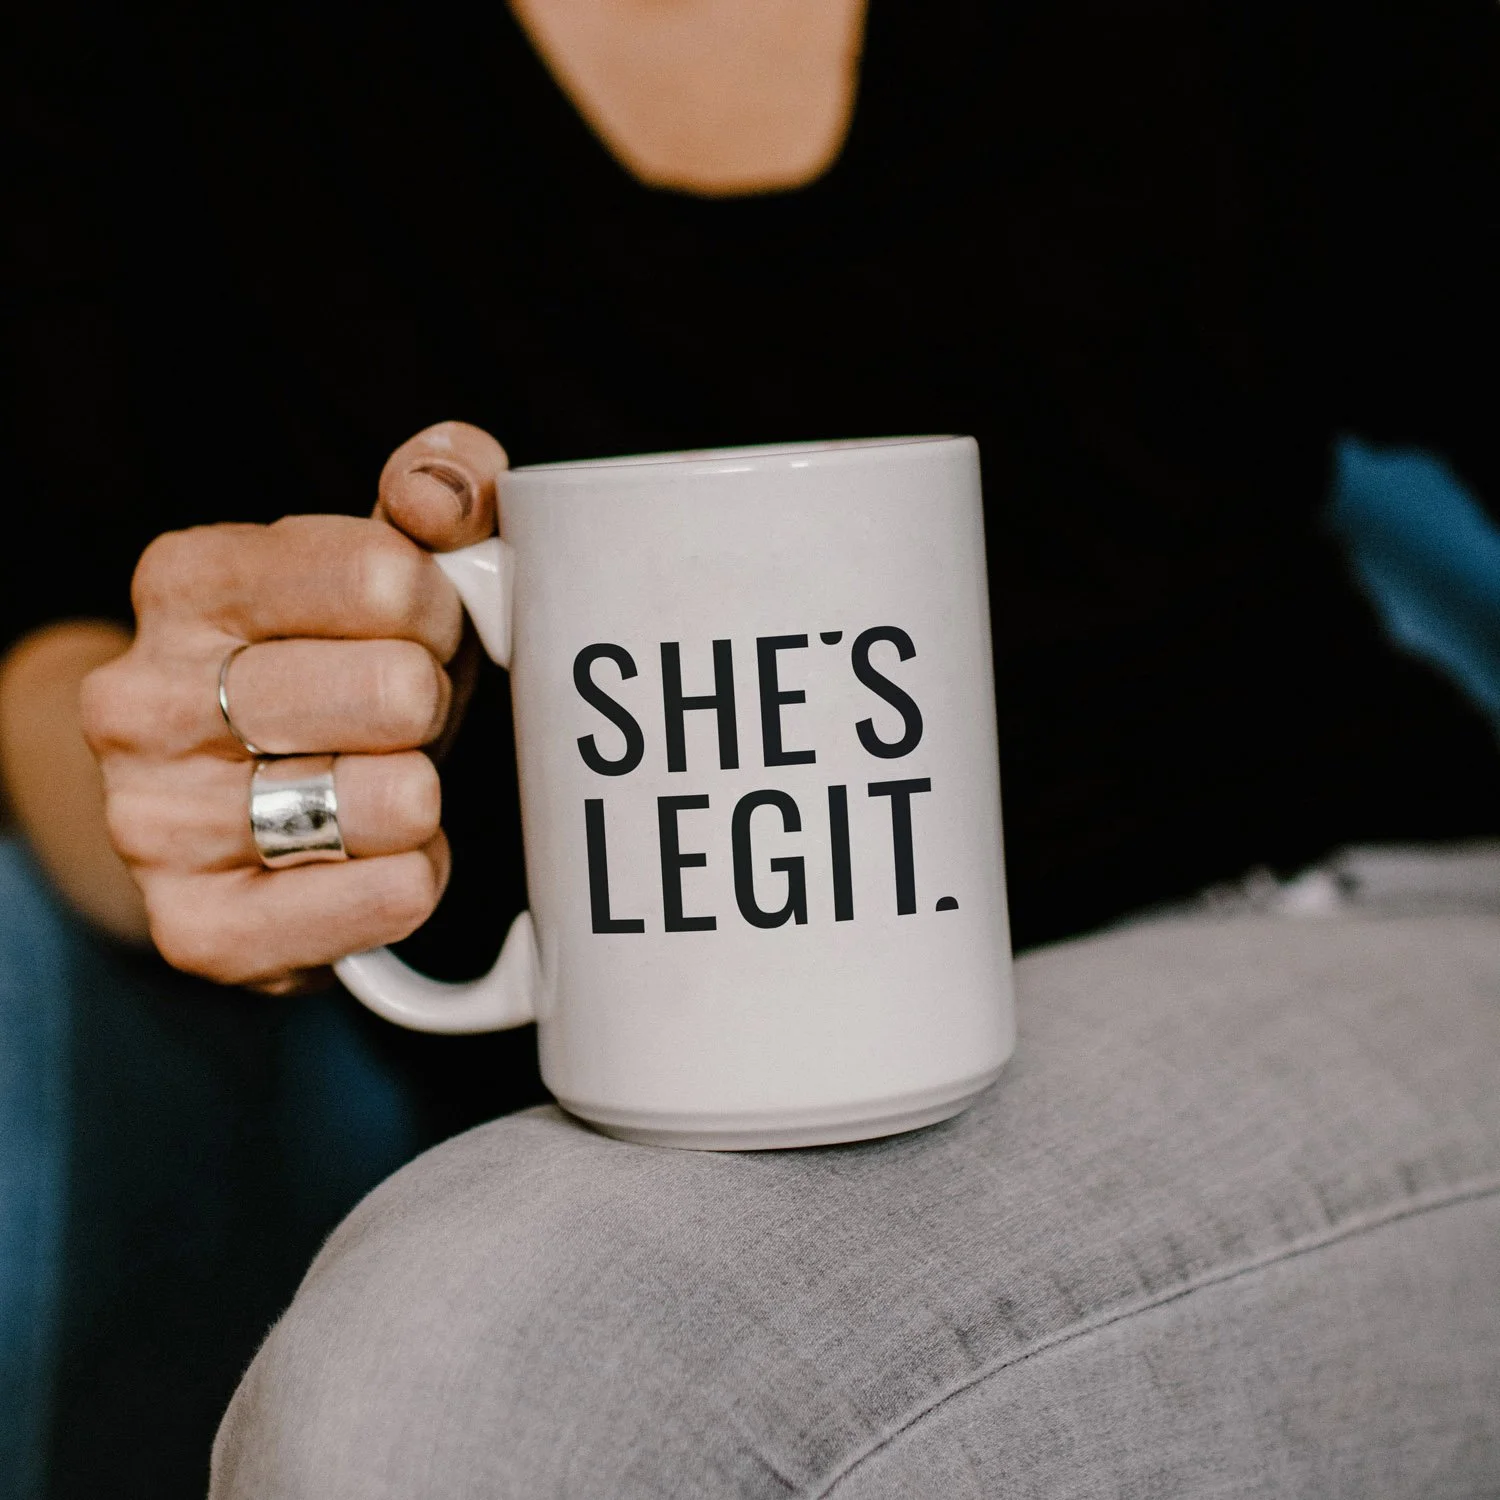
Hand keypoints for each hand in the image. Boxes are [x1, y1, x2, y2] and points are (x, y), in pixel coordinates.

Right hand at [81, 422, 507, 992]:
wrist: (237, 810)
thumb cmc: (335, 667)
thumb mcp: (384, 560)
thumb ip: (438, 489)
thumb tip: (442, 495)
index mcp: (187, 580)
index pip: (384, 574)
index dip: (440, 608)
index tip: (419, 627)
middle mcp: (142, 698)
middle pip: (396, 689)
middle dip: (432, 703)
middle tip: (404, 716)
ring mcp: (155, 821)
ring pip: (396, 799)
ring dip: (425, 795)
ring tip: (384, 784)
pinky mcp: (200, 927)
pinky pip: (388, 896)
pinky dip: (416, 878)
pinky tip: (382, 858)